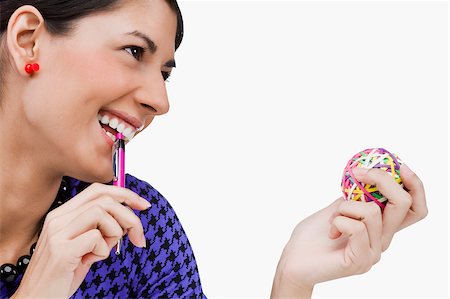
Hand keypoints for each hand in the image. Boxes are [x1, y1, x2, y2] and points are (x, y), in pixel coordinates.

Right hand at [12, 183, 150, 298]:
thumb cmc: (62, 274)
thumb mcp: (84, 246)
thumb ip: (100, 230)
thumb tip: (128, 220)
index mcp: (62, 214)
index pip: (98, 190)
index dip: (125, 194)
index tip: (143, 205)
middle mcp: (57, 218)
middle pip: (105, 199)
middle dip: (129, 217)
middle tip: (139, 238)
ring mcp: (57, 234)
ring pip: (101, 213)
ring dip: (115, 233)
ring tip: (104, 251)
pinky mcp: (61, 251)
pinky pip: (95, 238)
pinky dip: (103, 250)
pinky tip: (91, 261)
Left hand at [271, 164, 426, 297]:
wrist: (294, 261)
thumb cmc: (313, 236)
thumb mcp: (338, 208)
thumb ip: (357, 197)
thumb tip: (368, 175)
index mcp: (381, 228)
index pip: (415, 208)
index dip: (415, 186)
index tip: (399, 166)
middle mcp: (382, 241)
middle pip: (403, 204)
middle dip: (383, 180)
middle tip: (360, 173)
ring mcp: (373, 253)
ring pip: (372, 211)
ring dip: (345, 206)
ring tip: (332, 219)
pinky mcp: (359, 261)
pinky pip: (356, 227)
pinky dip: (338, 221)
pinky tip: (331, 232)